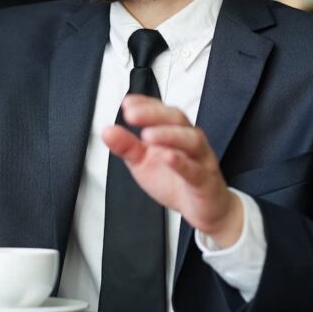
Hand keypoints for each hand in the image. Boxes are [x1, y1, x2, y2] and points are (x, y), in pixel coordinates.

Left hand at [102, 94, 243, 247]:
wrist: (204, 208)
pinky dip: (182, 163)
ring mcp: (201, 159)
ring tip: (147, 135)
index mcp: (174, 132)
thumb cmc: (176, 180)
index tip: (127, 102)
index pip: (162, 111)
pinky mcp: (206, 182)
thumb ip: (127, 146)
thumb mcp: (143, 163)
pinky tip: (169, 158)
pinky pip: (196, 170)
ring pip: (191, 141)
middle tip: (131, 115)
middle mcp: (190, 141)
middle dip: (154, 114)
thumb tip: (107, 131)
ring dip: (169, 135)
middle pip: (176, 120)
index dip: (146, 104)